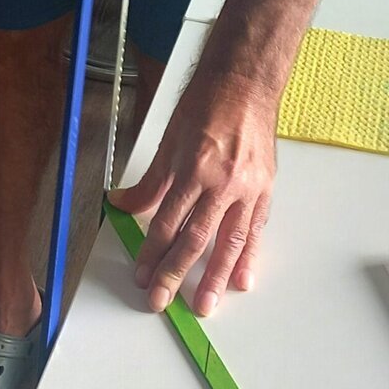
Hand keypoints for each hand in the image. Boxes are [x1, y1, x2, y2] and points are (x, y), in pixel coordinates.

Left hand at [108, 78, 276, 316]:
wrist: (246, 84)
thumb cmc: (208, 103)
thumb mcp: (170, 140)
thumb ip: (150, 181)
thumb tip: (123, 204)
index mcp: (193, 169)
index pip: (167, 222)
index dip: (152, 252)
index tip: (142, 274)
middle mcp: (221, 182)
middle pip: (194, 239)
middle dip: (175, 274)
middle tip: (161, 300)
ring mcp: (246, 188)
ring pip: (228, 242)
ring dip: (214, 277)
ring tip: (204, 304)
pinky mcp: (264, 189)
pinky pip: (255, 230)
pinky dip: (249, 257)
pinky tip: (243, 279)